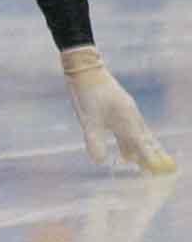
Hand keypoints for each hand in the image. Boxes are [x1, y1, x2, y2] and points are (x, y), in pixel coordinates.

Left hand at [62, 46, 175, 172]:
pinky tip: (126, 150)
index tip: (154, 171)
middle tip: (154, 171)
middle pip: (144, 140)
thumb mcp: (88, 120)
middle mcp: (131, 116)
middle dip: (148, 156)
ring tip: (139, 165)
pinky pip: (131, 130)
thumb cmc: (87, 95)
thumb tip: (99, 162)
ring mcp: (127, 112)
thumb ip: (94, 140)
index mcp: (126, 120)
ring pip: (137, 135)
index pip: (141, 144)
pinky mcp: (120, 109)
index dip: (148, 158)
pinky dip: (131, 142)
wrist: (86, 70)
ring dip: (138, 150)